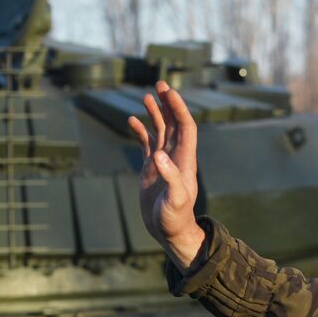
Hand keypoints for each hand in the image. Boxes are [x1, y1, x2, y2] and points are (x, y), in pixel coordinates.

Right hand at [127, 80, 205, 268]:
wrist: (169, 232)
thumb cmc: (175, 219)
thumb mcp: (175, 200)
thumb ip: (170, 178)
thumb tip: (159, 156)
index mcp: (184, 160)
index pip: (185, 127)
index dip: (179, 108)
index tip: (169, 92)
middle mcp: (175, 157)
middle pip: (174, 123)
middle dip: (168, 104)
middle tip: (160, 84)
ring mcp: (163, 162)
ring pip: (161, 131)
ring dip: (155, 114)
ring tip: (147, 96)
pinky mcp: (151, 170)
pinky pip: (147, 144)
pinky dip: (141, 131)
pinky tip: (132, 121)